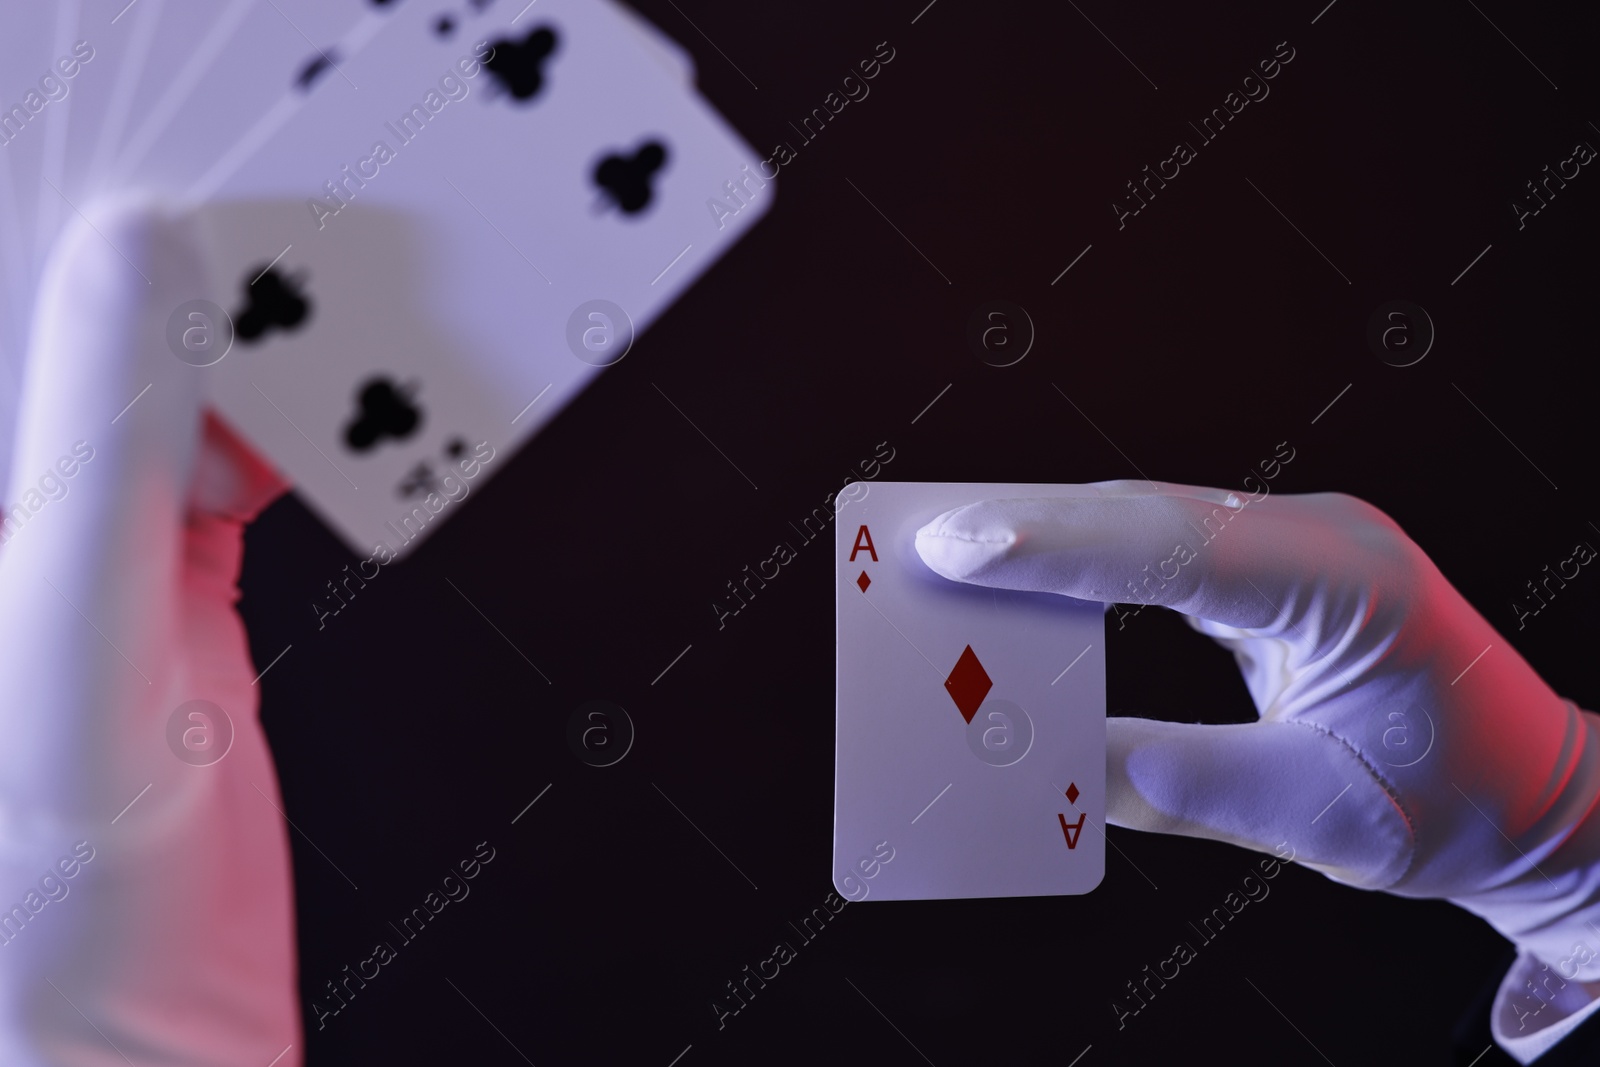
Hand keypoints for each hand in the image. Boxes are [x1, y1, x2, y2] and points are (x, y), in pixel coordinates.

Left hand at [0, 202, 298, 1062]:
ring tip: (346, 255)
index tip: (162, 121)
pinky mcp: (187, 594)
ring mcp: (95, 555)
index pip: (2, 305)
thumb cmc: (39, 923)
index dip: (64, 199)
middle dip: (195, 243)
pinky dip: (316, 420)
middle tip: (294, 163)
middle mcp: (6, 520)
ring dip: (271, 324)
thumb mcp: (67, 664)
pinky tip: (357, 382)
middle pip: (97, 329)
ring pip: (183, 384)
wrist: (135, 1053)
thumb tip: (141, 267)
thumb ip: (102, 457)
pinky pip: (252, 463)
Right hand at [914, 480, 1599, 1037]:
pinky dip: (1091, 559)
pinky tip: (1034, 577)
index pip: (1180, 545)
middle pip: (1151, 512)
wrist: (1538, 796)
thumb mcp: (1310, 814)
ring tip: (955, 560)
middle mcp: (1321, 539)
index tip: (960, 546)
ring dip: (1055, 537)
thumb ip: (1175, 783)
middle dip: (1034, 527)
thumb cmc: (1449, 807)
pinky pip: (1164, 544)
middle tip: (923, 545)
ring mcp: (1300, 542)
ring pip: (1150, 516)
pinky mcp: (1275, 564)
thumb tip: (1048, 758)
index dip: (1060, 545)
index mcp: (1346, 586)